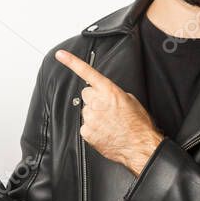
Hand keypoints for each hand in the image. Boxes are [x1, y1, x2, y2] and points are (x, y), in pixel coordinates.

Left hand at [55, 49, 163, 175]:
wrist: (139, 145)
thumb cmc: (138, 125)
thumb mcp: (130, 101)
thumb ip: (114, 93)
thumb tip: (107, 95)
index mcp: (109, 91)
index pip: (87, 72)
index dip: (71, 62)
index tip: (60, 55)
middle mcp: (97, 102)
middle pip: (86, 94)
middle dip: (94, 99)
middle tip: (106, 109)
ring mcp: (90, 118)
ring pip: (86, 111)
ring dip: (94, 115)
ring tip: (109, 123)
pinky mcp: (86, 131)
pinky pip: (85, 126)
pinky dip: (93, 129)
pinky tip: (105, 132)